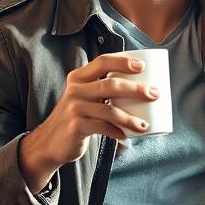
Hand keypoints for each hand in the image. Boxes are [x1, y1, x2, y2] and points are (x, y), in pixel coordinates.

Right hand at [18, 54, 160, 192]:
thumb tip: (142, 88)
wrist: (50, 142)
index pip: (103, 61)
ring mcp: (75, 108)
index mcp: (79, 77)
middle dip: (136, 89)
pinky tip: (127, 137)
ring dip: (131, 119)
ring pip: (109, 110)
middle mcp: (75, 89)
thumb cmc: (77, 117)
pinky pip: (103, 128)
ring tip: (145, 125)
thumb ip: (102, 89)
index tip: (143, 67)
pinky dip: (118, 132)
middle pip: (111, 85)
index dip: (123, 61)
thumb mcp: (84, 97)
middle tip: (154, 94)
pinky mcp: (76, 126)